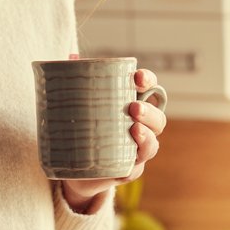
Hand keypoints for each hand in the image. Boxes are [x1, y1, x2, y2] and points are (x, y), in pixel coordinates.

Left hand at [60, 69, 167, 211]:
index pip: (149, 88)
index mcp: (132, 104)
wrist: (72, 165)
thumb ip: (77, 79)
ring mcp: (136, 151)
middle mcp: (141, 127)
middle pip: (157, 118)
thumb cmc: (81, 126)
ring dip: (147, 137)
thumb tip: (71, 58)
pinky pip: (135, 170)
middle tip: (133, 108)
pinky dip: (132, 165)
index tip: (136, 77)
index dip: (148, 81)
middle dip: (149, 112)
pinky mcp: (127, 171)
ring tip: (134, 130)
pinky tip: (126, 164)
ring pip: (152, 145)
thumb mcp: (77, 102)